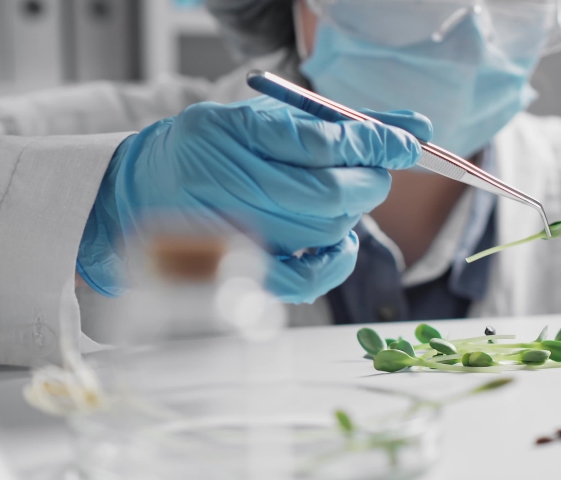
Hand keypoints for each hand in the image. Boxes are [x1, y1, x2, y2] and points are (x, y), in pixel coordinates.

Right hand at [77, 96, 430, 302]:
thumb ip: (336, 123)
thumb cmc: (212, 147)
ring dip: (352, 214)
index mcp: (233, 134)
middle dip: (370, 181)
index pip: (322, 143)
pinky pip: (303, 281)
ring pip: (323, 231)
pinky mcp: (239, 273)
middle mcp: (229, 183)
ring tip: (345, 197)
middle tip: (375, 172)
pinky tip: (340, 244)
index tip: (408, 142)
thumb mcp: (262, 117)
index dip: (375, 142)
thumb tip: (415, 127)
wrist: (143, 191)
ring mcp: (233, 232)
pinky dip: (335, 263)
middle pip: (330, 192)